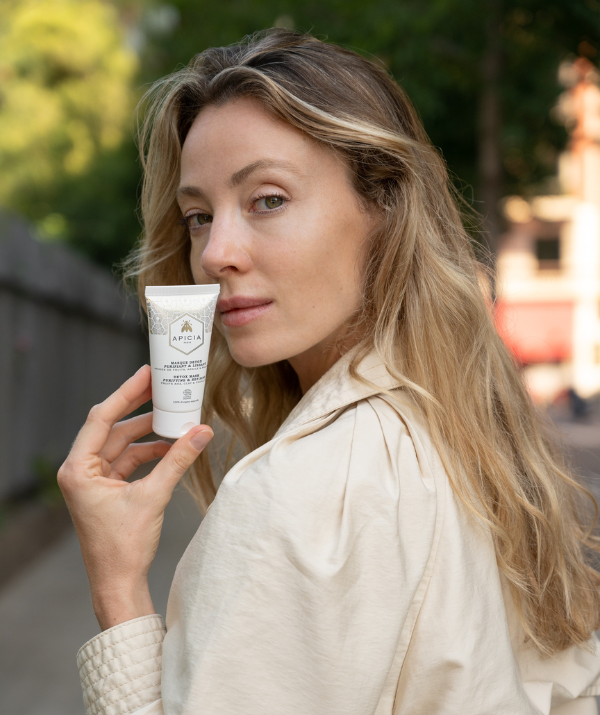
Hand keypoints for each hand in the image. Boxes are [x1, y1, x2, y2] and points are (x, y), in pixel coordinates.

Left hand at [57, 365, 212, 629]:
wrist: (118, 583)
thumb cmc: (123, 547)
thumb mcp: (153, 497)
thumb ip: (178, 461)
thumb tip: (201, 431)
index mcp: (78, 469)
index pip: (101, 419)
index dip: (126, 393)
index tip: (146, 374)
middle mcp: (82, 471)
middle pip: (113, 427)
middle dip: (141, 409)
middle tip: (163, 387)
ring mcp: (95, 480)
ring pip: (124, 444)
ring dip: (150, 433)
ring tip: (176, 418)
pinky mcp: (108, 489)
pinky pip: (130, 460)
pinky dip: (150, 452)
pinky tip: (172, 446)